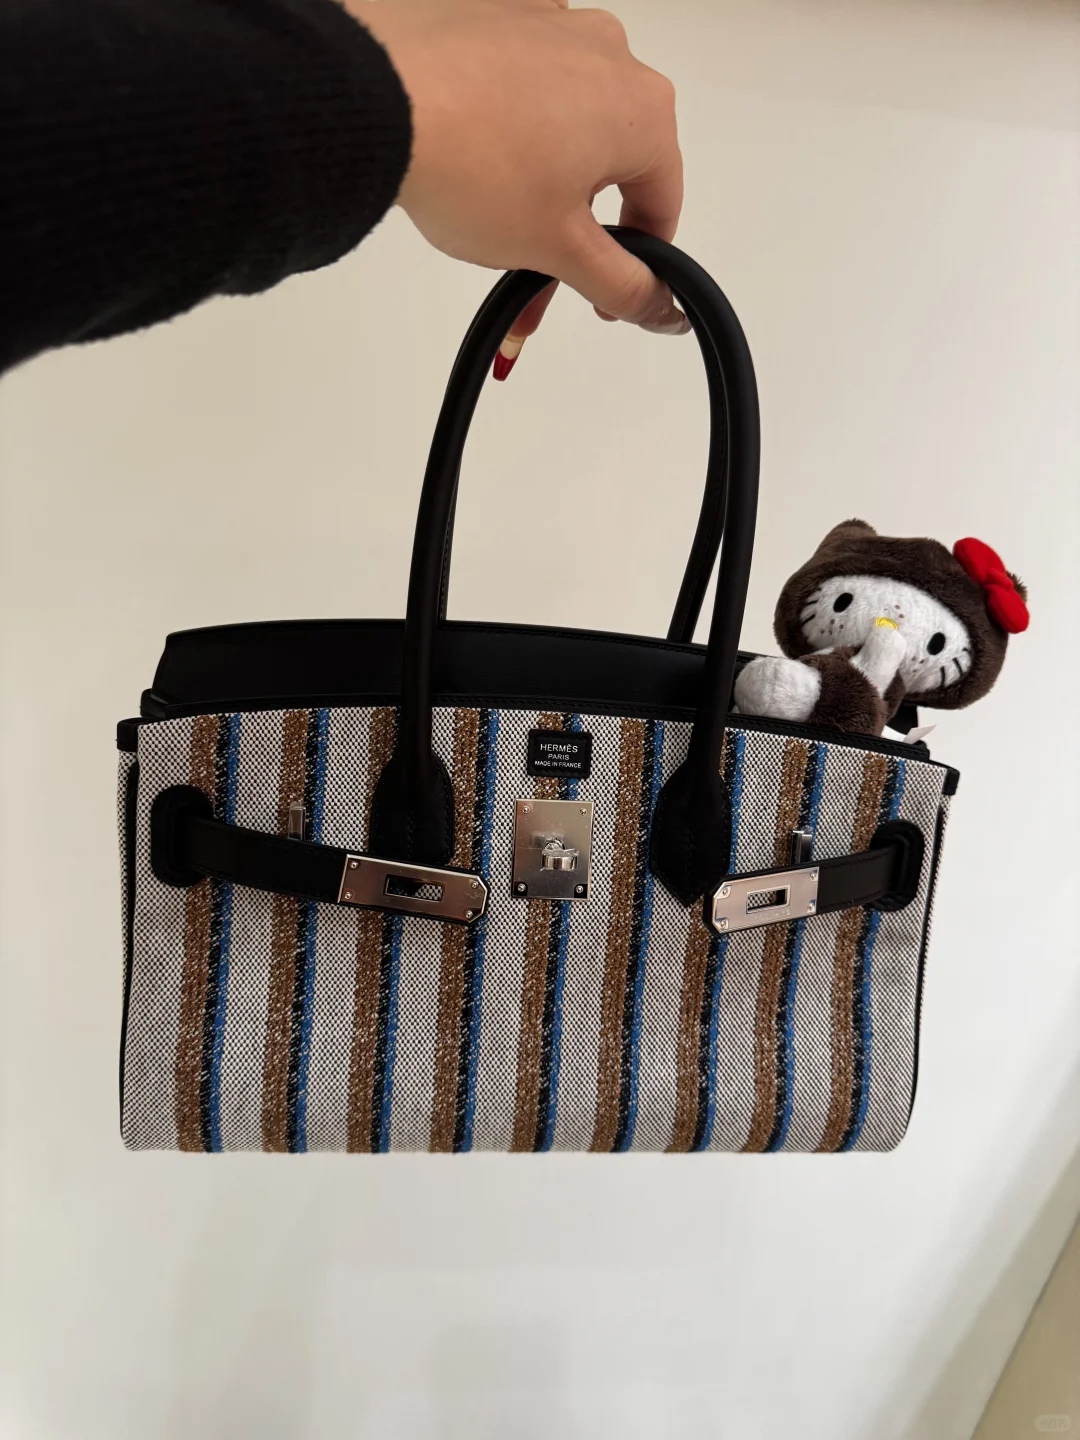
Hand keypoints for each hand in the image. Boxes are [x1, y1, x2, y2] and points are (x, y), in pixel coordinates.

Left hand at [358, 0, 687, 375]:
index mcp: (643, 109)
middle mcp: (607, 53)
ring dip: (539, 187)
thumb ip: (621, 284)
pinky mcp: (495, 15)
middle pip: (608, 165)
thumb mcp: (558, 249)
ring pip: (562, 127)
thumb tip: (660, 305)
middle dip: (574, 232)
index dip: (640, 263)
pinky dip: (505, 135)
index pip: (662, 202)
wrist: (376, 99)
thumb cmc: (474, 164)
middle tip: (535, 277)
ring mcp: (549, 25)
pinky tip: (471, 166)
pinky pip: (518, 88)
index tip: (610, 295)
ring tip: (492, 227)